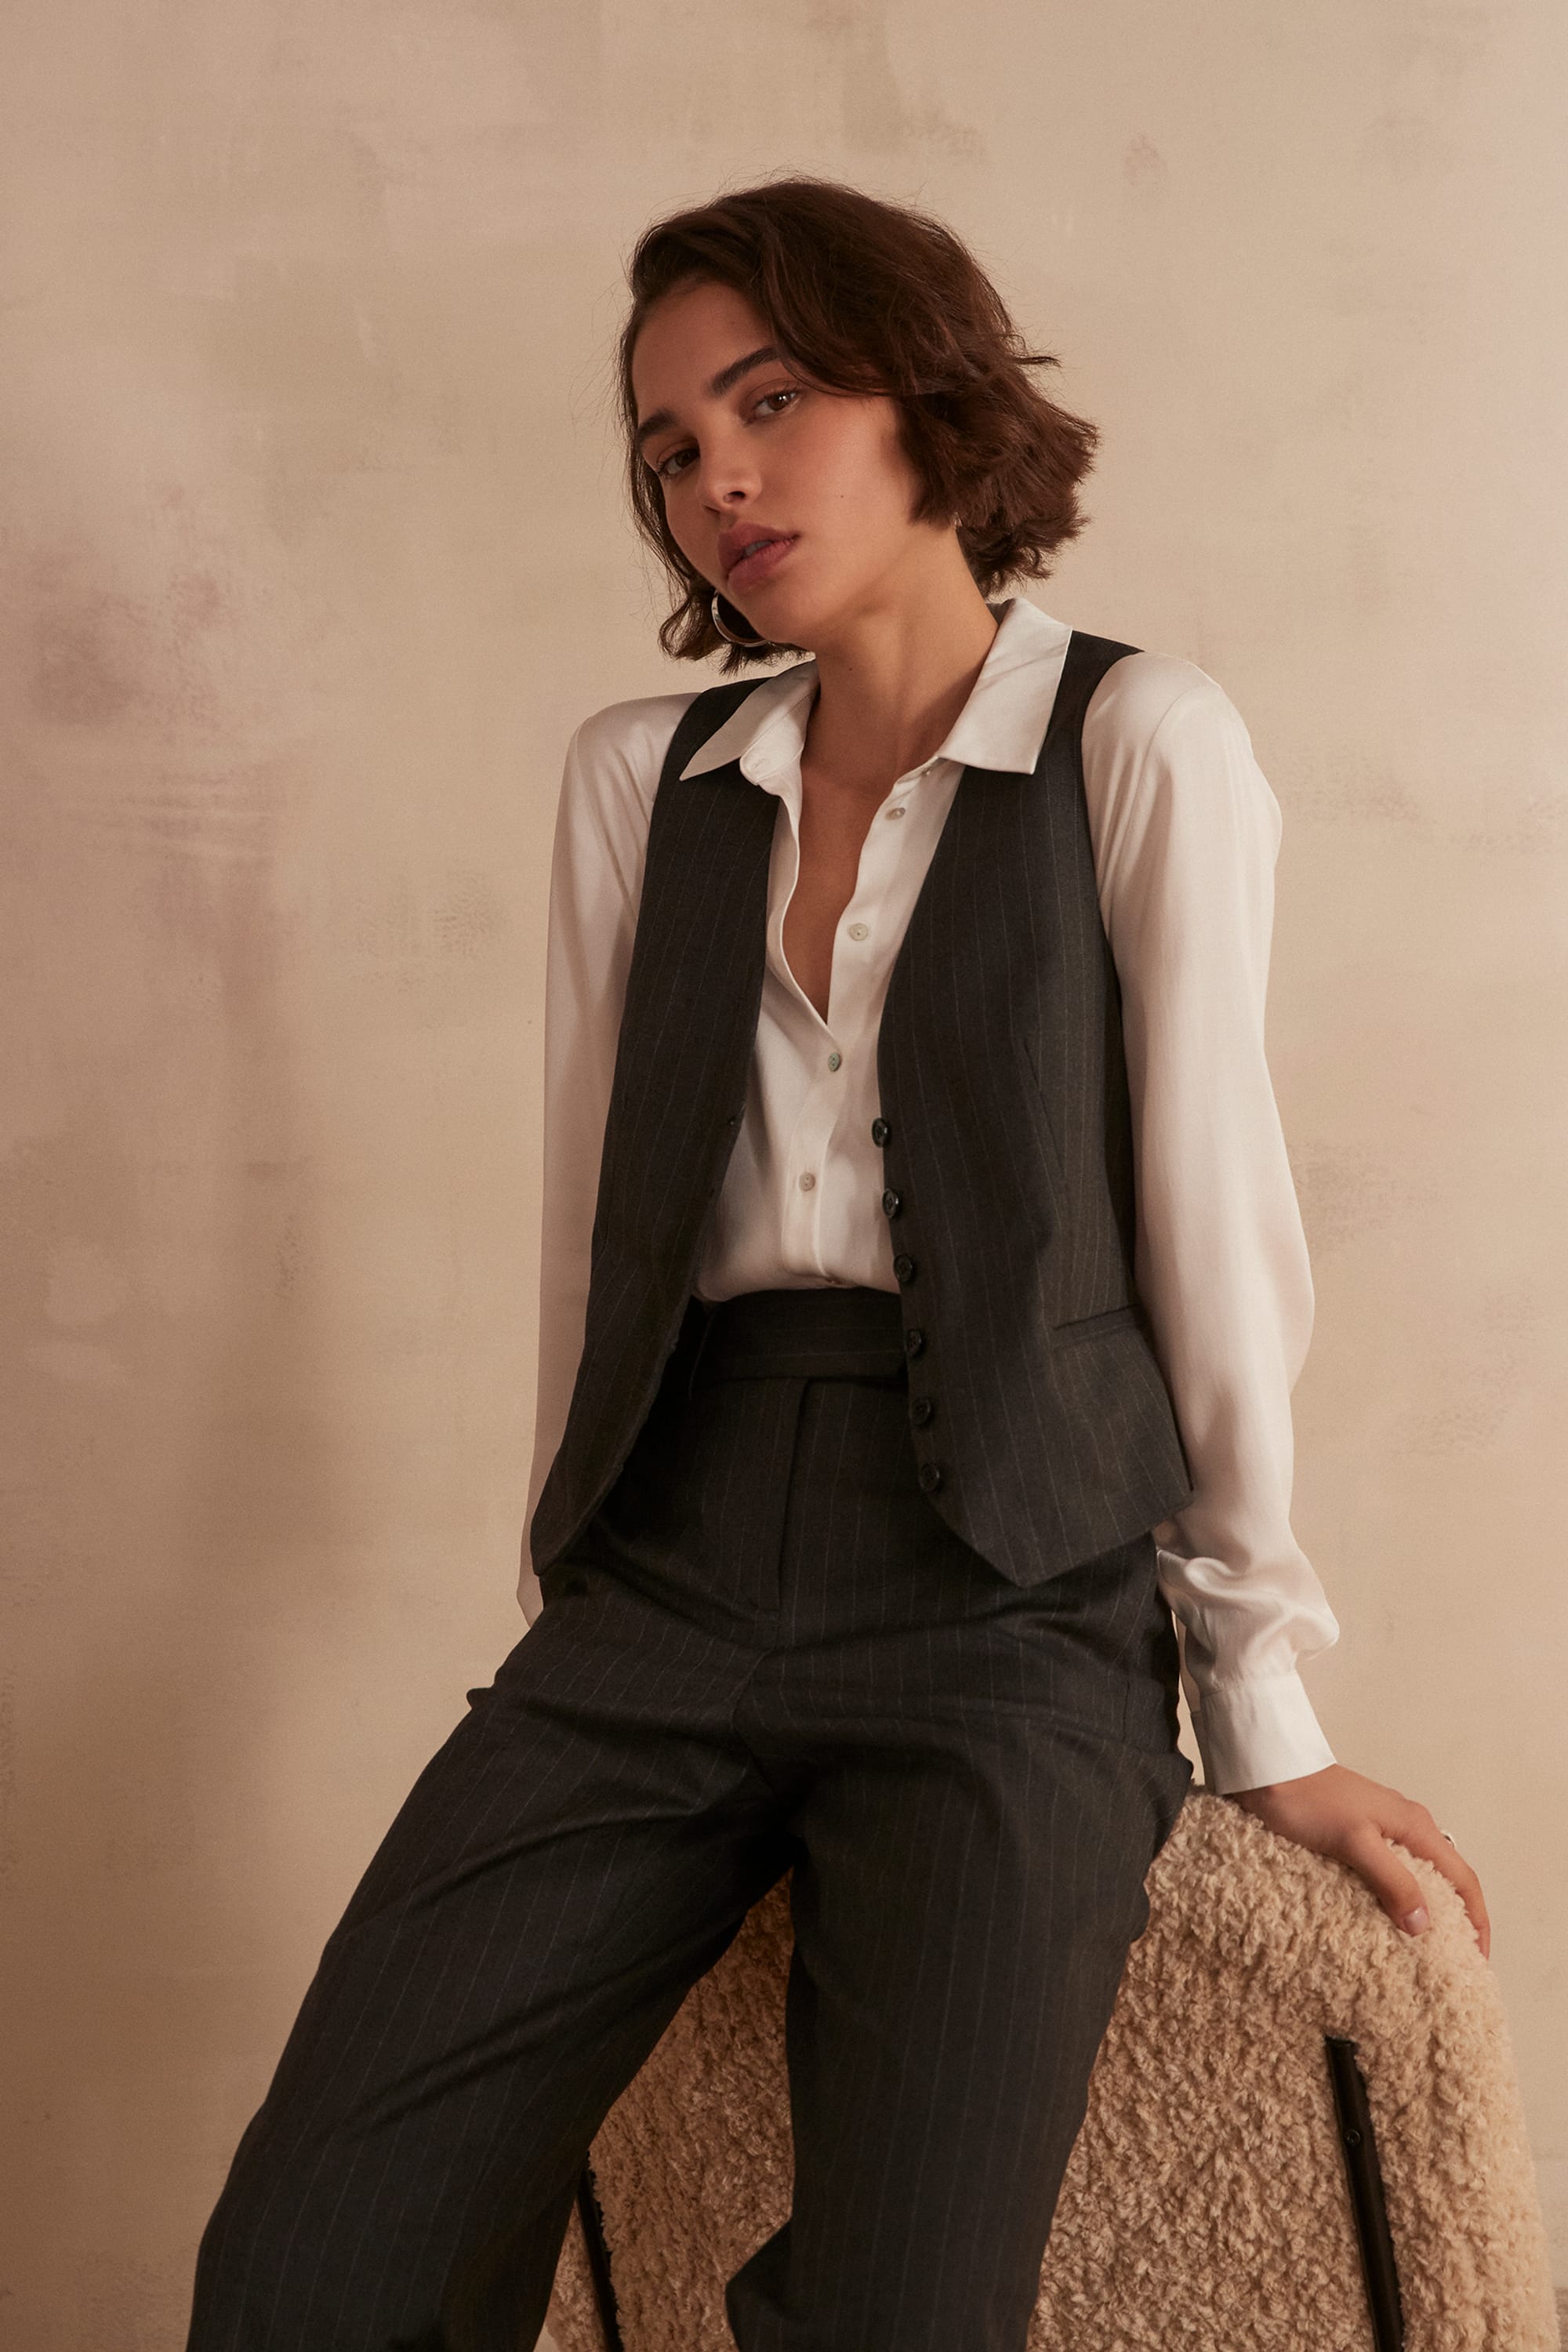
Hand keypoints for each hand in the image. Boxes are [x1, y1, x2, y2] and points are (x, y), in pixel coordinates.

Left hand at [1224, 1762, 1490, 1960]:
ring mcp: (1382, 1827)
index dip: (1477, 1920)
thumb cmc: (1308, 1802)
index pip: (1464, 1878)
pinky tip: (1383, 1916)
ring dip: (1424, 1908)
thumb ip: (1391, 1880)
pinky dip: (1397, 1896)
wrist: (1268, 1768)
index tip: (1478, 1960)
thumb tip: (1424, 1923)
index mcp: (1415, 1826)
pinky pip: (1391, 1870)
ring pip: (1418, 1874)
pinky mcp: (1358, 1831)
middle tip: (1451, 1961)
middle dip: (1456, 1918)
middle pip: (1447, 1877)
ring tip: (1419, 1948)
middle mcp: (1407, 1825)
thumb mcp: (1354, 1842)